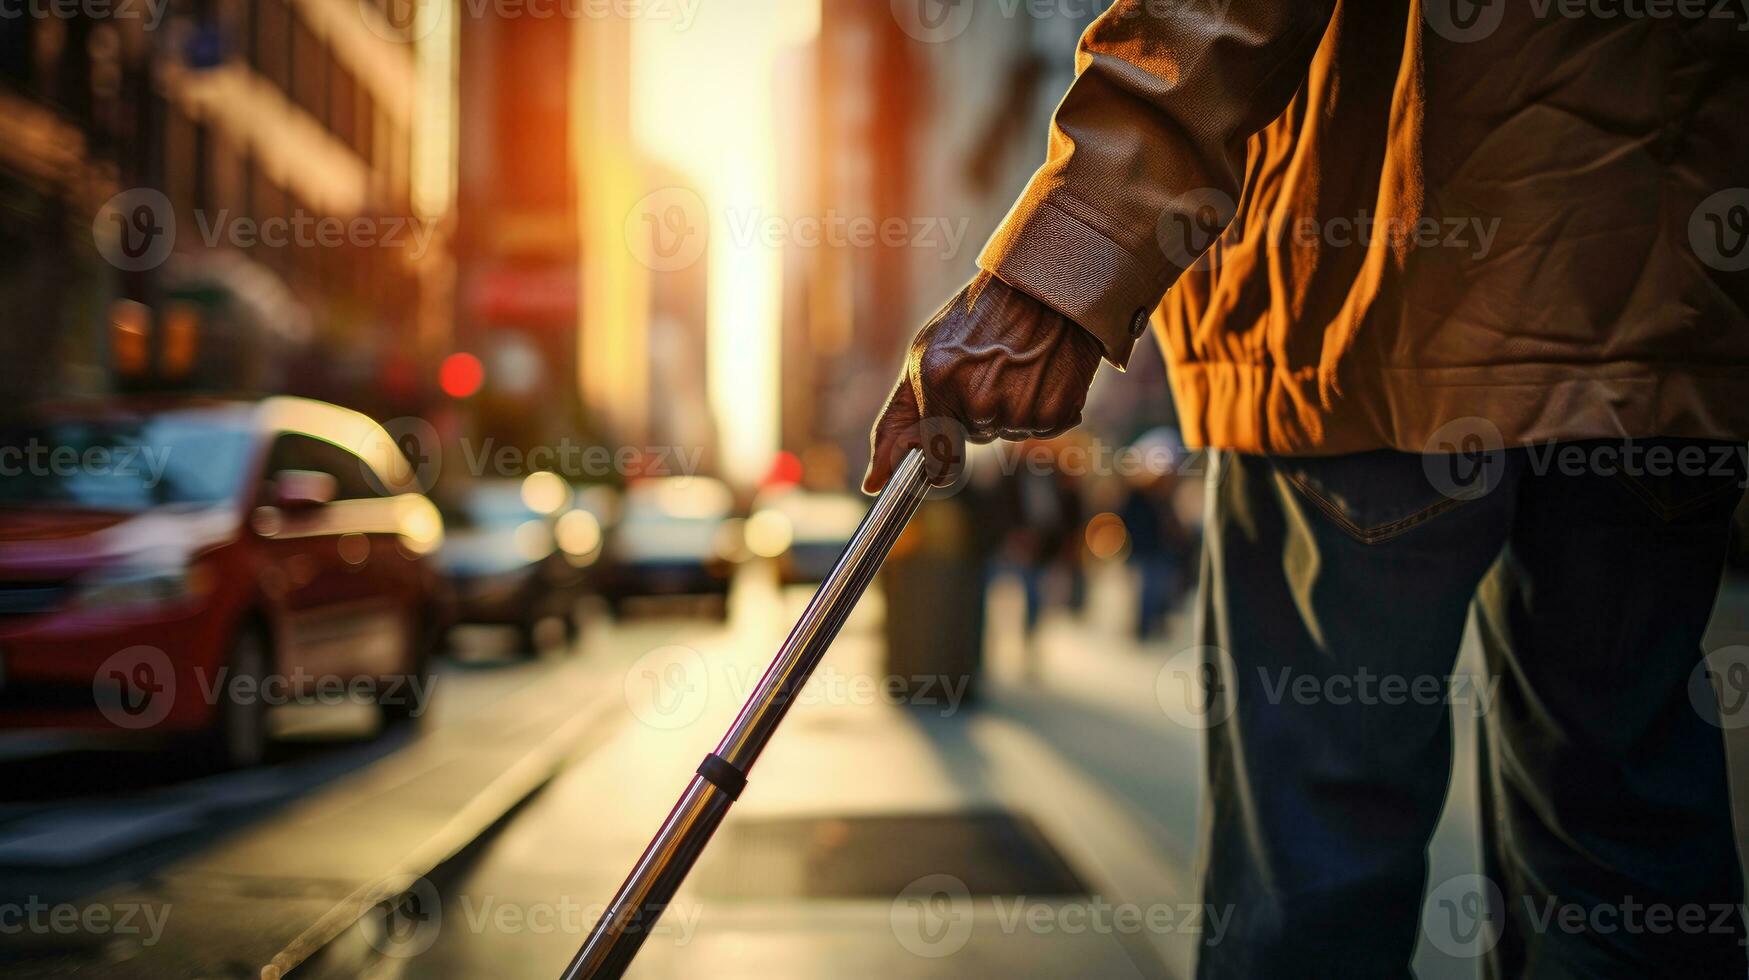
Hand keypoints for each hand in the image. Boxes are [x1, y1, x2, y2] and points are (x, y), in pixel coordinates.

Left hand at [863, 272, 1103, 493]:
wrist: (1044, 285)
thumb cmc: (977, 320)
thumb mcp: (924, 358)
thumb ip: (896, 422)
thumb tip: (872, 485)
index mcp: (938, 381)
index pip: (934, 461)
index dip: (940, 462)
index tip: (941, 458)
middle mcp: (979, 401)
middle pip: (975, 438)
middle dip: (978, 411)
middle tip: (991, 366)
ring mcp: (1021, 409)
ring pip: (1009, 432)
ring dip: (1012, 407)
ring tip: (1019, 363)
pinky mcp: (1058, 412)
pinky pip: (1044, 428)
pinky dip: (1044, 406)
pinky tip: (1043, 371)